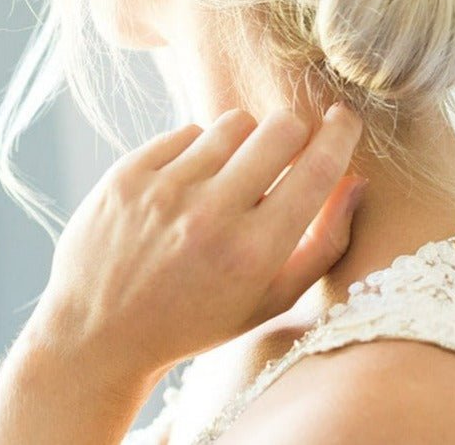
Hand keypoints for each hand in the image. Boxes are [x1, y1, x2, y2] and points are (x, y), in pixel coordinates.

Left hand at [30, 102, 366, 387]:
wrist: (97, 335)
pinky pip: (188, 130)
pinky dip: (198, 150)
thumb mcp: (269, 301)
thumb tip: (357, 180)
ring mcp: (165, 191)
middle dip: (294, 132)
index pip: (317, 170)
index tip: (346, 118)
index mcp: (253, 254)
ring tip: (230, 175)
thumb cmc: (196, 319)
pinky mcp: (128, 173)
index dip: (341, 135)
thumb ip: (323, 244)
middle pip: (281, 128)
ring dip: (244, 140)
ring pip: (235, 122)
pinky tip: (187, 186)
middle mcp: (210, 217)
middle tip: (287, 149)